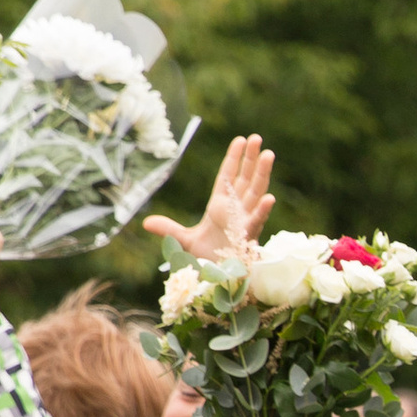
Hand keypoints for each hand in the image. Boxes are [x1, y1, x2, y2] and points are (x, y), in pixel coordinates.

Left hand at [146, 133, 274, 264]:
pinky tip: (270, 197)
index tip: (241, 140)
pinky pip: (258, 221)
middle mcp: (235, 209)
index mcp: (220, 205)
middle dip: (251, 159)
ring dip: (262, 174)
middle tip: (256, 138)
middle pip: (246, 179)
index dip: (234, 159)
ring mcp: (244, 220)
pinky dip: (264, 210)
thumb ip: (168, 229)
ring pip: (256, 193)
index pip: (228, 176)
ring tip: (268, 154)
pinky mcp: (248, 236)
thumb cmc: (206, 258)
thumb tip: (146, 222)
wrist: (217, 278)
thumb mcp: (184, 240)